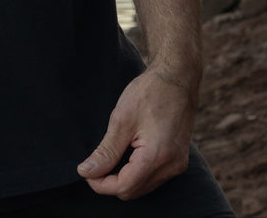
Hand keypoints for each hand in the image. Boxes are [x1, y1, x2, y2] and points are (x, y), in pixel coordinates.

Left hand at [76, 67, 197, 199]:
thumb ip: (106, 151)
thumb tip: (86, 172)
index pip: (123, 187)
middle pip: (133, 190)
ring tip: (112, 155)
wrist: (178, 77)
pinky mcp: (179, 159)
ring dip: (124, 177)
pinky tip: (128, 153)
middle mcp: (171, 166)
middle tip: (95, 162)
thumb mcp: (121, 120)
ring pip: (143, 186)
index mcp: (157, 156)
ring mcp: (178, 164)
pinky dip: (137, 171)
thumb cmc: (150, 92)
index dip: (100, 183)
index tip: (86, 170)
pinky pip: (154, 177)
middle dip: (111, 182)